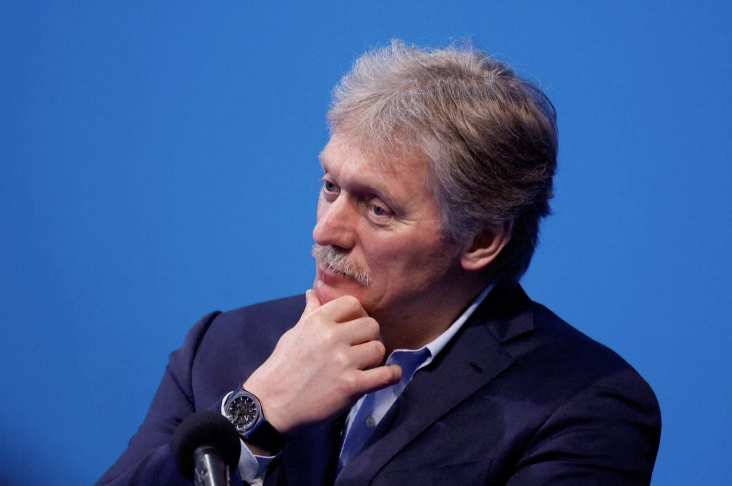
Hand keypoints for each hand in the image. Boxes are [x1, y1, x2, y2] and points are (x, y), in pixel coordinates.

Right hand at [242, 290, 401, 435]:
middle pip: (372, 326)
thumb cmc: (282, 367)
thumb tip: (312, 292)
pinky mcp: (350, 386)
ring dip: (376, 358)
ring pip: (379, 349)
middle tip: (363, 349)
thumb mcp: (294, 334)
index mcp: (318, 321)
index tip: (355, 328)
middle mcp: (332, 337)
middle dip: (370, 337)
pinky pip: (384, 375)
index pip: (353, 304)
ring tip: (367, 365)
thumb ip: (310, 313)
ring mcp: (343, 361)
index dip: (358, 315)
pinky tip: (389, 374)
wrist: (271, 404)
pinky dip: (391, 375)